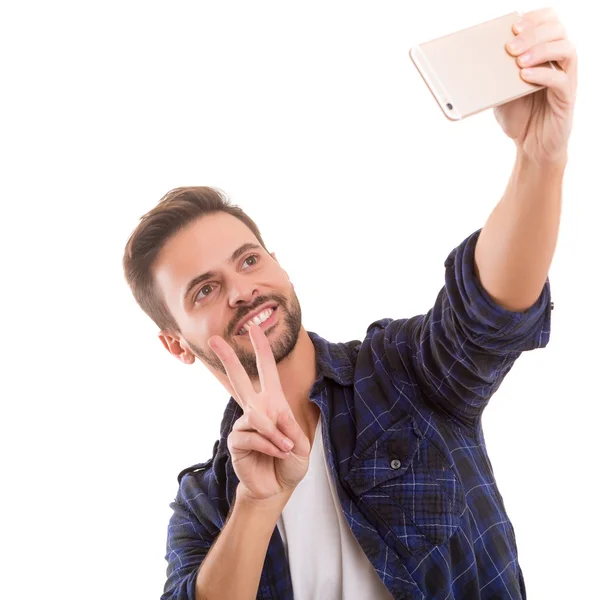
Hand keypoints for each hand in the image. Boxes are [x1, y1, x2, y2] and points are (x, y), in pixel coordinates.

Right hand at [208, 323, 309, 502]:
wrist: (277, 488)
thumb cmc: (289, 462)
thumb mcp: (301, 445)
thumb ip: (290, 428)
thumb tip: (273, 418)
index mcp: (273, 403)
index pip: (266, 371)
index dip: (261, 349)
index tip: (253, 328)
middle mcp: (256, 410)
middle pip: (238, 379)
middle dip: (228, 358)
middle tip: (215, 339)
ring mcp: (244, 425)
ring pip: (254, 415)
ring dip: (275, 434)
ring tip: (285, 448)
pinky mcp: (236, 441)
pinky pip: (251, 435)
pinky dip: (268, 444)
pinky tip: (275, 453)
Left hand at [494, 8, 577, 164]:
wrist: (531, 147)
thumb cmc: (518, 117)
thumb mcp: (501, 93)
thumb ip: (496, 76)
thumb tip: (476, 62)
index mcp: (545, 54)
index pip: (549, 22)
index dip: (535, 18)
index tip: (515, 25)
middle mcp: (558, 62)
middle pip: (557, 31)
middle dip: (533, 34)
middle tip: (510, 45)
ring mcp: (565, 78)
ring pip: (565, 50)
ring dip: (540, 50)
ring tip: (518, 61)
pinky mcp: (567, 98)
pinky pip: (561, 79)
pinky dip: (543, 74)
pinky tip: (525, 76)